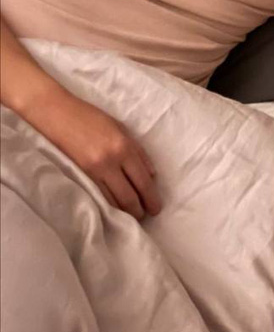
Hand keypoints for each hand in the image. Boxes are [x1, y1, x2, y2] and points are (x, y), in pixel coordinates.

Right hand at [29, 88, 161, 220]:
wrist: (59, 116)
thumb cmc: (92, 118)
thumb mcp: (122, 129)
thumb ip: (139, 152)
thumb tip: (152, 176)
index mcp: (124, 147)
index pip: (143, 181)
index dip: (152, 198)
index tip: (156, 208)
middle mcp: (111, 162)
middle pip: (130, 196)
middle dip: (140, 211)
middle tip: (146, 215)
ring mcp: (94, 171)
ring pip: (114, 201)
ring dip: (126, 212)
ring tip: (133, 214)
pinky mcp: (82, 176)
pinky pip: (100, 196)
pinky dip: (111, 205)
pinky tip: (116, 208)